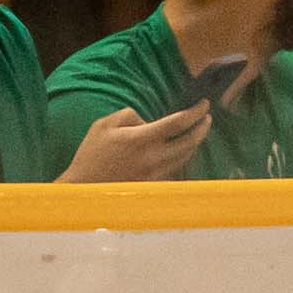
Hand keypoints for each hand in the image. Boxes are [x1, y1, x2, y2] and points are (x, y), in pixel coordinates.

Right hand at [60, 104, 218, 183]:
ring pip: (185, 158)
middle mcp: (153, 158)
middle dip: (202, 128)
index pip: (178, 123)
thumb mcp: (105, 124)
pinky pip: (175, 170)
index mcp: (142, 139)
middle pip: (189, 142)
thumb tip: (146, 122)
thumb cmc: (92, 154)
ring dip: (194, 143)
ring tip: (196, 132)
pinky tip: (181, 152)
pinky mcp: (153, 185)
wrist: (85, 188)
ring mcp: (155, 174)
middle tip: (207, 118)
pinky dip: (182, 158)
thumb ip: (130, 116)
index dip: (195, 112)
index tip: (205, 104)